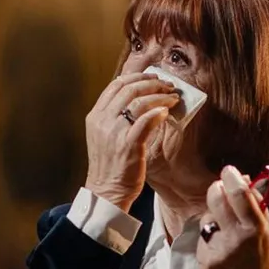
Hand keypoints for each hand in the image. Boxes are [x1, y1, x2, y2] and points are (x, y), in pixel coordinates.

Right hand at [84, 73, 179, 210]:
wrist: (106, 191)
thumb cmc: (109, 165)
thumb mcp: (103, 135)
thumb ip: (114, 117)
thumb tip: (135, 99)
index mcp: (95, 116)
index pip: (116, 85)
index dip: (137, 76)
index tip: (152, 77)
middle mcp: (103, 121)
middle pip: (129, 89)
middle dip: (152, 83)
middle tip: (167, 86)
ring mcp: (115, 132)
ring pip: (139, 101)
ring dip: (160, 96)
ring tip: (172, 98)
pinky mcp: (129, 145)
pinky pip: (146, 121)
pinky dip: (159, 112)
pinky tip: (167, 112)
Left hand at [197, 165, 268, 268]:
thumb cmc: (265, 262)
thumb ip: (258, 206)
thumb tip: (245, 180)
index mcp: (255, 230)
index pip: (239, 194)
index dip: (232, 177)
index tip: (230, 171)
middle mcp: (234, 239)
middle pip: (215, 198)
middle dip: (217, 189)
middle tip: (222, 190)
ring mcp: (216, 250)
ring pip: (207, 217)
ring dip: (215, 217)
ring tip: (228, 232)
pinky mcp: (203, 260)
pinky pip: (203, 236)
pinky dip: (210, 237)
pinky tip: (222, 249)